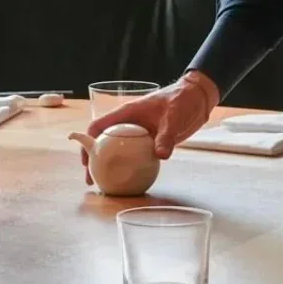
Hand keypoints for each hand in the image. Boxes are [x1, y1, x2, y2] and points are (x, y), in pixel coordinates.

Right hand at [81, 72, 219, 180]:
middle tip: (92, 180)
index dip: (87, 142)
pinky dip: (128, 167)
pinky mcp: (148, 141)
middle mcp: (127, 123)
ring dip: (109, 166)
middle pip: (102, 141)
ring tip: (106, 184)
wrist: (196, 99)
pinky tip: (130, 180)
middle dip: (94, 160)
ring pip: (116, 150)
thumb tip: (160, 156)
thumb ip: (166, 136)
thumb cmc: (182, 100)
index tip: (86, 161)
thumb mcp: (173, 118)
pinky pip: (133, 156)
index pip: (98, 126)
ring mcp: (137, 133)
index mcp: (126, 113)